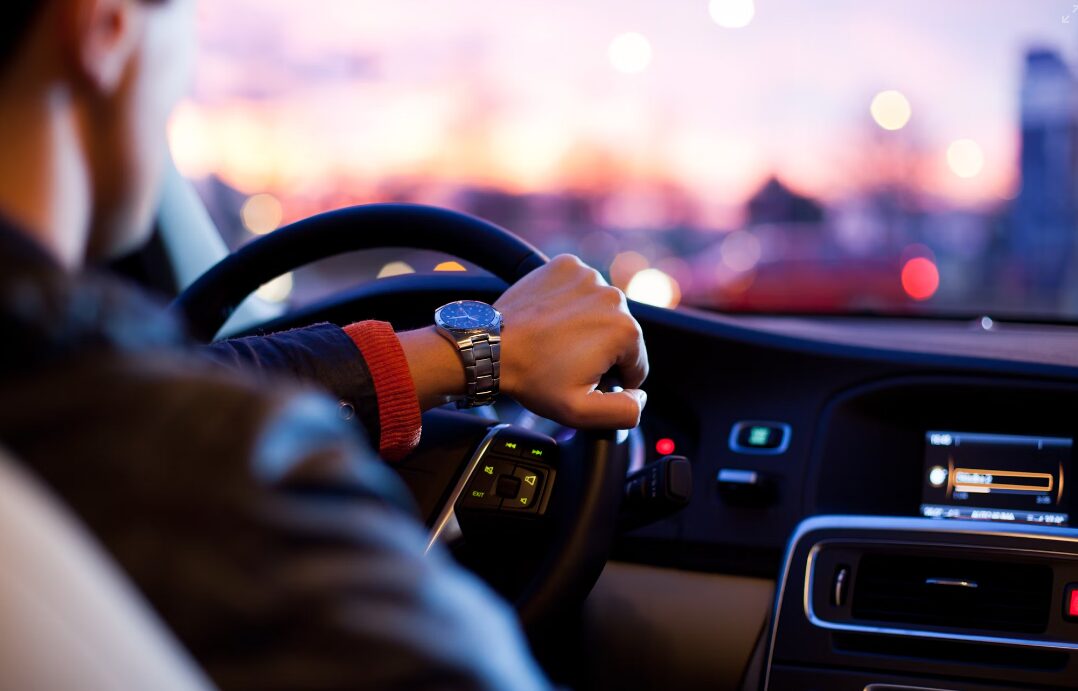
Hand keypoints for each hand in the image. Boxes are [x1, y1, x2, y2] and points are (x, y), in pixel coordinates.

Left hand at [494, 254, 647, 428]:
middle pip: (620, 335)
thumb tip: (641, 396)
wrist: (491, 346)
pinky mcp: (566, 265)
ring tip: (556, 341)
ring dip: (587, 325)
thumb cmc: (532, 377)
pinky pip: (580, 288)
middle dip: (600, 351)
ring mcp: (588, 276)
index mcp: (625, 330)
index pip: (636, 364)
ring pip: (601, 310)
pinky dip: (571, 302)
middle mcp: (613, 296)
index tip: (582, 379)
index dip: (612, 380)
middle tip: (565, 362)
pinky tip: (552, 319)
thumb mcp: (581, 411)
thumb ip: (624, 411)